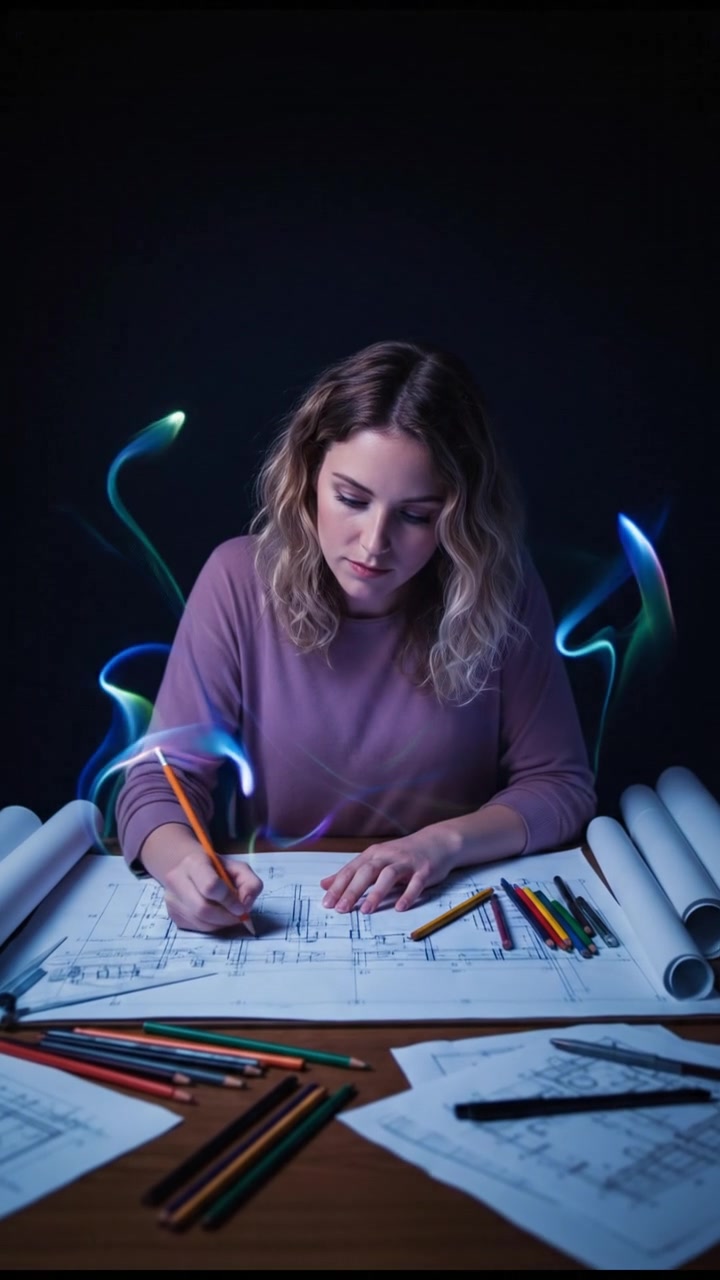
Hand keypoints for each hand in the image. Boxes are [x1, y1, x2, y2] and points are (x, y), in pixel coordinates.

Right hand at [140, 824, 262, 932]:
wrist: (190, 870)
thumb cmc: (217, 869)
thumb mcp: (239, 869)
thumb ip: (251, 883)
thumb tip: (245, 906)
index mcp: (194, 862)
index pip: (210, 886)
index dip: (228, 900)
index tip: (241, 907)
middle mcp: (176, 879)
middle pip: (203, 909)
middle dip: (226, 917)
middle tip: (238, 916)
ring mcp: (171, 899)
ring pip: (200, 922)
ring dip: (221, 924)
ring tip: (229, 915)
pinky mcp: (172, 914)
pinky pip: (196, 928)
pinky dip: (212, 926)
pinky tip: (217, 917)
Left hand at [320, 834, 458, 914]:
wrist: (437, 842)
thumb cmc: (403, 854)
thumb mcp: (375, 860)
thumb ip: (351, 873)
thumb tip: (325, 884)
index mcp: (373, 854)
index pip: (351, 870)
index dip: (338, 886)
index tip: (327, 903)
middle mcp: (388, 856)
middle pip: (367, 871)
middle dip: (353, 890)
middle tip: (341, 908)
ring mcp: (407, 862)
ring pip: (389, 876)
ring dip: (376, 893)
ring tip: (366, 910)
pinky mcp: (424, 870)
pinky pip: (415, 883)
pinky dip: (407, 895)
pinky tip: (399, 907)